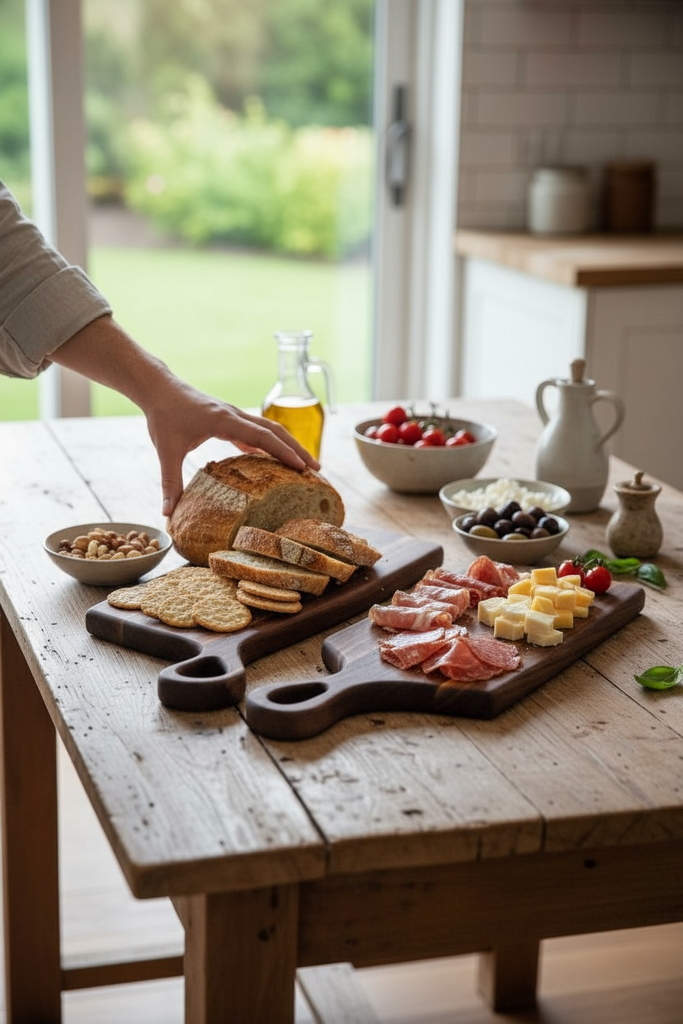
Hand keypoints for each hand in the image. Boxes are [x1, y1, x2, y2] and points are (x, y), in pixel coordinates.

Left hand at [143, 378, 319, 515]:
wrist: (158, 388)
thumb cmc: (163, 416)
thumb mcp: (166, 451)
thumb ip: (170, 482)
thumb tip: (167, 513)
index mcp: (224, 421)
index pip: (262, 436)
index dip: (284, 452)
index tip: (302, 467)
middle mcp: (234, 415)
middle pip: (275, 431)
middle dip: (297, 449)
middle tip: (316, 470)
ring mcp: (234, 415)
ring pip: (269, 429)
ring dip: (288, 445)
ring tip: (304, 465)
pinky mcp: (229, 418)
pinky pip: (256, 431)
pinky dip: (269, 445)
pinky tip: (273, 460)